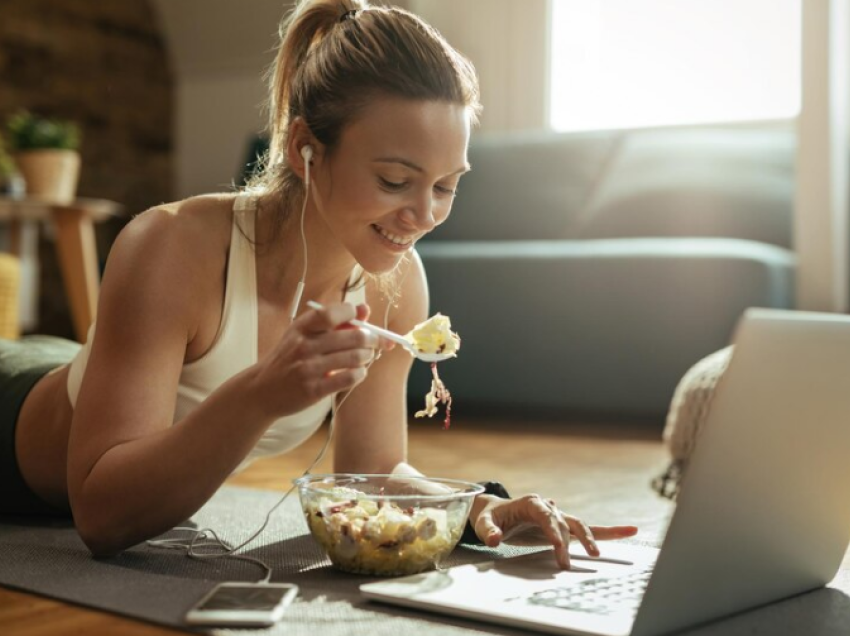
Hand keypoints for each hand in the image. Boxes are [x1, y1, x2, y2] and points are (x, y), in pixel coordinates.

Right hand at [251, 302, 392, 417]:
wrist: (263, 389)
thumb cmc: (289, 358)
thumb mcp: (304, 334)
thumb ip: (335, 321)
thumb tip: (365, 309)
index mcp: (301, 327)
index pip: (333, 313)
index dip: (353, 313)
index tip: (361, 319)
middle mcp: (304, 346)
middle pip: (353, 337)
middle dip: (372, 339)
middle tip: (374, 342)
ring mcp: (308, 368)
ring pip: (355, 358)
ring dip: (368, 357)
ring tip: (365, 358)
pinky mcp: (314, 390)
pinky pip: (349, 378)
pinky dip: (360, 374)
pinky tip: (357, 372)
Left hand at [469, 493, 637, 569]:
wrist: (496, 513)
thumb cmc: (491, 517)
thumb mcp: (484, 522)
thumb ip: (488, 531)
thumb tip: (496, 539)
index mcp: (531, 503)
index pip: (546, 515)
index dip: (552, 530)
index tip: (557, 547)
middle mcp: (548, 507)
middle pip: (563, 524)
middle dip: (565, 543)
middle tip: (564, 563)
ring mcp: (558, 516)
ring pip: (579, 525)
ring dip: (590, 538)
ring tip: (597, 554)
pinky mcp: (564, 526)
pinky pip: (588, 528)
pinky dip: (609, 531)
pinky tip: (630, 531)